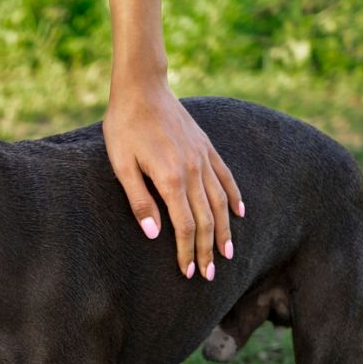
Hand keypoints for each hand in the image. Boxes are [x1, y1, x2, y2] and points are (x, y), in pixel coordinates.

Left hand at [103, 74, 242, 280]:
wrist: (142, 88)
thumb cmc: (124, 127)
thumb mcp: (122, 165)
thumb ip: (139, 201)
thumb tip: (154, 234)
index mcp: (171, 178)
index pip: (185, 225)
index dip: (187, 251)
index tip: (188, 272)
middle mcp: (193, 170)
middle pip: (206, 219)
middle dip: (208, 250)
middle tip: (209, 275)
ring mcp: (203, 158)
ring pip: (220, 202)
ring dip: (225, 231)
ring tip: (228, 254)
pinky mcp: (206, 147)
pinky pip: (226, 177)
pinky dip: (234, 197)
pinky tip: (240, 213)